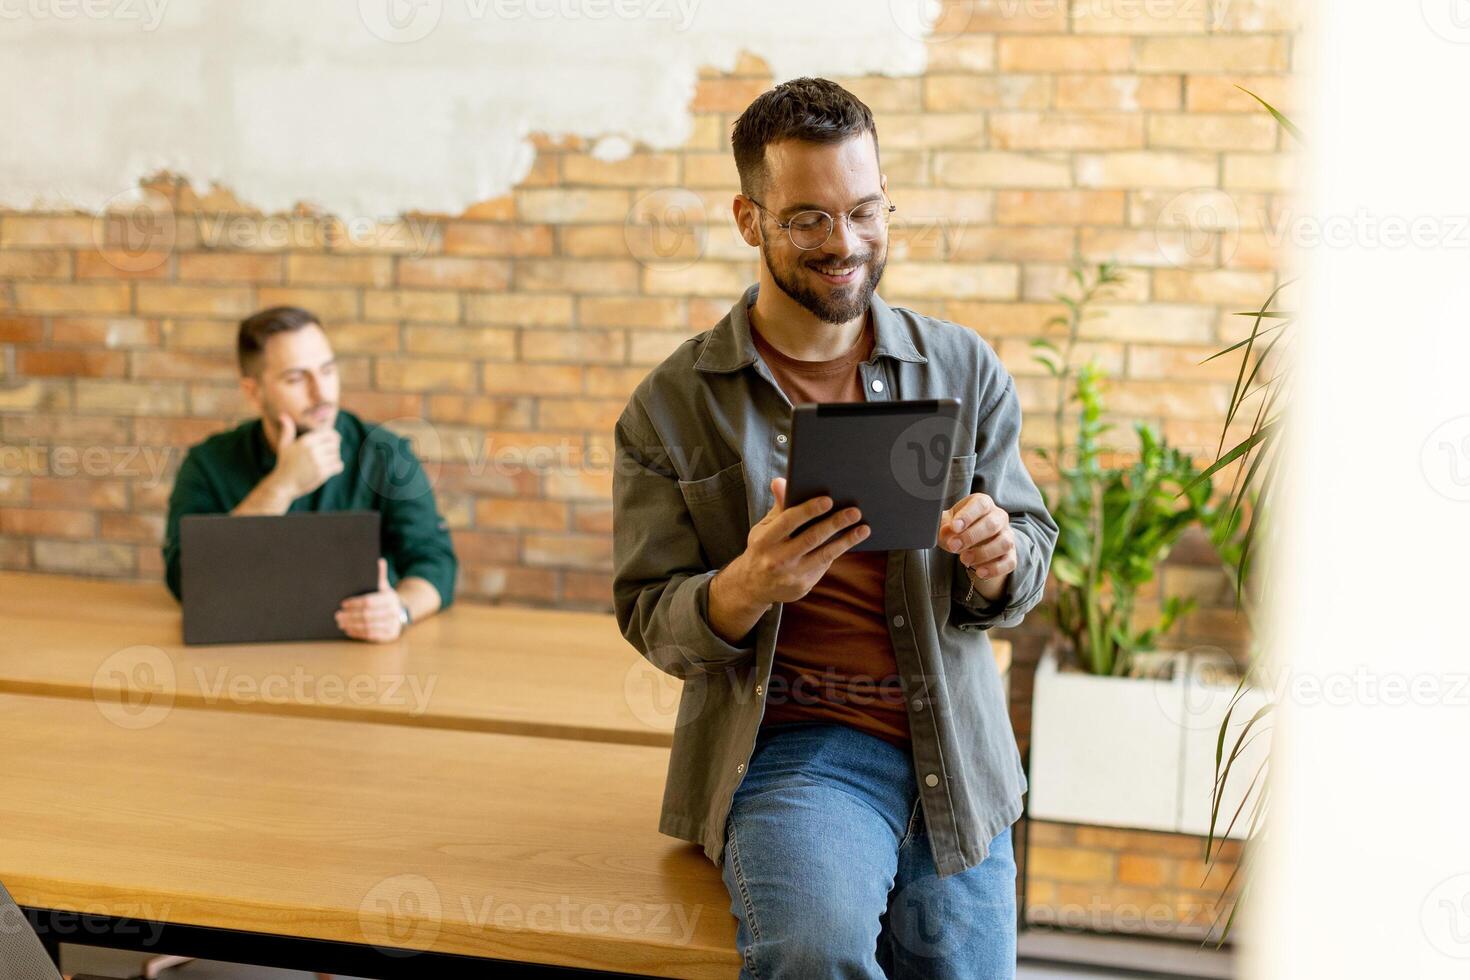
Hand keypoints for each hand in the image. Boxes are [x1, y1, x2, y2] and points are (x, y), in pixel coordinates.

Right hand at [270, 412, 342, 499]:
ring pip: (337, 456)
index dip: (335, 438)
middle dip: (334, 449)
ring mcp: (318, 461)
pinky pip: (339, 466)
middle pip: (335, 445)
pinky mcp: (322, 473)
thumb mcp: (284, 445)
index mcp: (306, 441)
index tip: (333, 442)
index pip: (330, 434)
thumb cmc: (284, 464)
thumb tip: (283, 415)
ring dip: (334, 459)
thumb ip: (287, 430)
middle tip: (328, 454)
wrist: (284, 484)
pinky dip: (337, 468)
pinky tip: (330, 469)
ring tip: (326, 463)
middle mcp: (312, 449)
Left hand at [336, 559, 404, 642]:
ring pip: (368, 626)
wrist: (401, 612)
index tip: (343, 604)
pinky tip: (349, 630)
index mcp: (390, 598)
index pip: (369, 601)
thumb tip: (380, 560)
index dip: (355, 603)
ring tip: (340, 623)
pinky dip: (358, 633)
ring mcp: (393, 625)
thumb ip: (380, 575)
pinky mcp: (390, 635)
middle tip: (337, 615)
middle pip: (367, 615)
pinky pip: (371, 636)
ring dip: (352, 625)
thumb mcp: (385, 586)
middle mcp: (393, 612)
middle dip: (350, 616)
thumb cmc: (386, 598)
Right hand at [723, 477, 869, 605]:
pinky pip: (824, 565)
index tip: (828, 500)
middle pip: (811, 538)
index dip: (809, 510)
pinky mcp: (802, 586)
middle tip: (854, 512)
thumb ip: (778, 507)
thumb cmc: (762, 549)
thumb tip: (781, 481)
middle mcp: (777, 559)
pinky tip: (850, 540)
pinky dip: (837, 551)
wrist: (753, 586)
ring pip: (824, 555)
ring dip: (846, 541)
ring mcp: (791, 575)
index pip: (788, 521)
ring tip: (863, 529)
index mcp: (764, 540)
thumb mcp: (763, 528)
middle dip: (834, 524)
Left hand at [939, 492, 1016, 596]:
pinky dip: (995, 569)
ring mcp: (1007, 536)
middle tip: (953, 546)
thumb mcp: (947, 525)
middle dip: (971, 537)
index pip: (980, 505)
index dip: (968, 516)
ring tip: (964, 559)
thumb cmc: (957, 529)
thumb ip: (944, 528)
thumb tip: (947, 534)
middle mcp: (999, 517)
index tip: (954, 527)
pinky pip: (1009, 562)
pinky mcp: (1010, 555)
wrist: (969, 543)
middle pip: (992, 525)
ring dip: (983, 553)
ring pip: (1004, 543)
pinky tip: (979, 572)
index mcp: (983, 504)